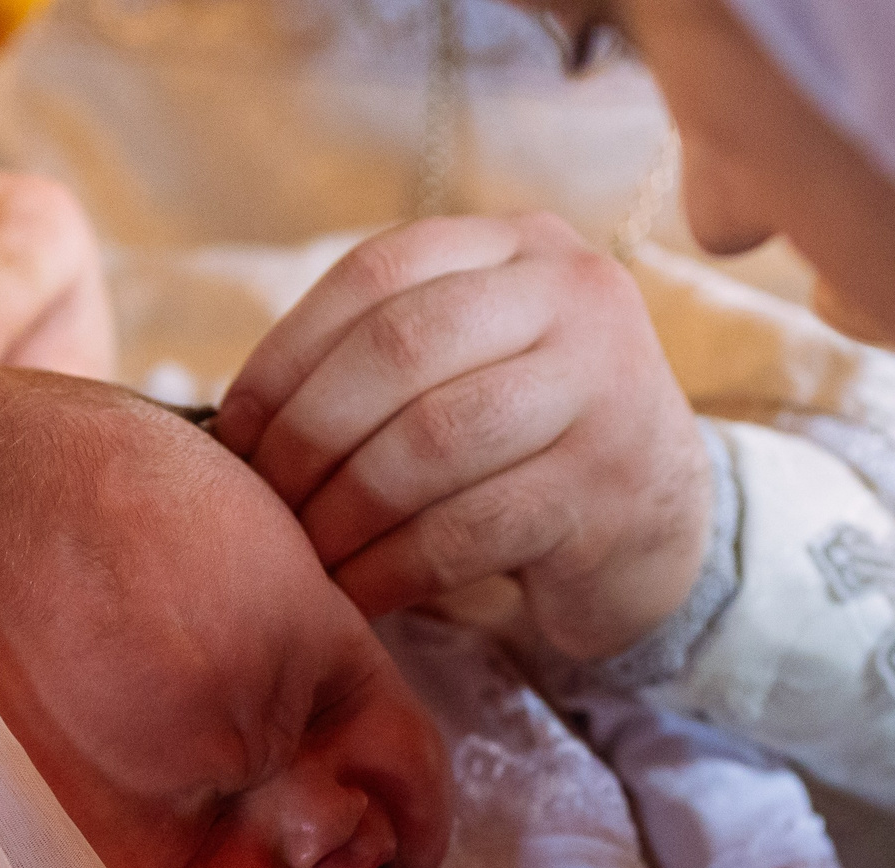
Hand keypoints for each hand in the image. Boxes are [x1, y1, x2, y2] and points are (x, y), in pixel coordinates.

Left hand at [213, 215, 712, 659]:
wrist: (663, 530)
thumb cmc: (529, 449)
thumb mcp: (477, 363)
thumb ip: (387, 354)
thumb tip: (232, 419)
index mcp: (524, 246)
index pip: (380, 272)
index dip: (290, 350)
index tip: (237, 430)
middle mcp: (577, 296)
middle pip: (402, 347)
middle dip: (312, 432)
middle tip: (264, 501)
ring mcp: (606, 389)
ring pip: (434, 441)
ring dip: (346, 508)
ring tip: (303, 555)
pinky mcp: (610, 490)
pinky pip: (470, 529)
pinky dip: (394, 567)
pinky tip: (356, 595)